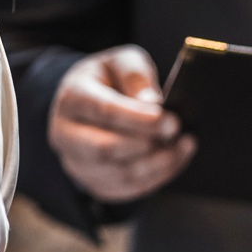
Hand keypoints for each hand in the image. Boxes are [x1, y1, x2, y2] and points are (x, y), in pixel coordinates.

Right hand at [49, 45, 196, 201]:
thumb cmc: (109, 80)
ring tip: (184, 146)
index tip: (171, 121)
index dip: (139, 119)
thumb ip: (135, 76)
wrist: (90, 103)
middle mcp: (66, 135)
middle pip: (105, 149)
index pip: (103, 112)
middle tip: (178, 135)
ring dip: (159, 164)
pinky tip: (175, 160)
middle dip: (147, 145)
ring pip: (120, 175)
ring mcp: (78, 163)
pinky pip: (129, 189)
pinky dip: (158, 177)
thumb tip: (152, 103)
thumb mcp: (120, 63)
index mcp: (72, 99)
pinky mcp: (95, 183)